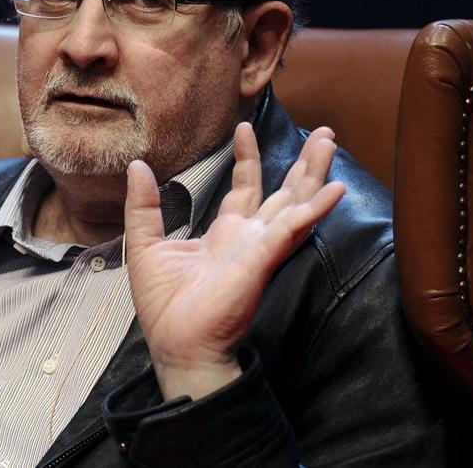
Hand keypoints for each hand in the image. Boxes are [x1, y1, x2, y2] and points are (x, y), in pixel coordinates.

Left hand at [123, 122, 345, 399]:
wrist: (176, 344)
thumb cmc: (164, 305)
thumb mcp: (145, 245)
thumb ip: (143, 206)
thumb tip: (137, 166)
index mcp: (225, 234)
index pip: (244, 187)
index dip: (247, 157)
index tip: (245, 127)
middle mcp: (250, 238)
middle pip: (284, 192)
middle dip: (304, 163)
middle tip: (324, 132)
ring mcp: (261, 248)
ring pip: (296, 203)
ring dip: (315, 174)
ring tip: (330, 141)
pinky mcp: (263, 260)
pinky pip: (292, 229)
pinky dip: (314, 209)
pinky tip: (335, 190)